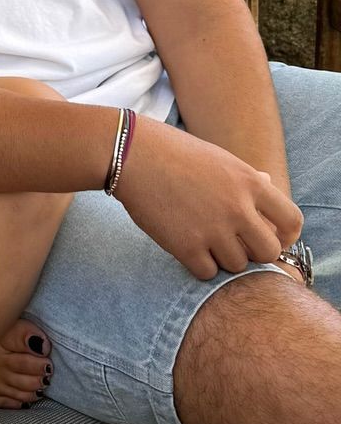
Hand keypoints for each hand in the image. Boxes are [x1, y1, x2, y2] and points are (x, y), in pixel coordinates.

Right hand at [115, 120, 303, 279]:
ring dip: (224, 259)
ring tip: (205, 241)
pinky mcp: (186, 246)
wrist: (131, 154)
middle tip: (234, 244)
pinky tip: (188, 248)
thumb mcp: (218, 158)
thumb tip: (270, 185)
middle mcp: (237, 207)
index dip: (286, 236)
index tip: (272, 238)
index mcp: (249, 182)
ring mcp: (212, 228)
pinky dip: (200, 265)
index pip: (292, 221)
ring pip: (237, 265)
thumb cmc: (174, 152)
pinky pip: (208, 272)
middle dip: (253, 252)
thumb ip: (247, 178)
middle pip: (268, 251)